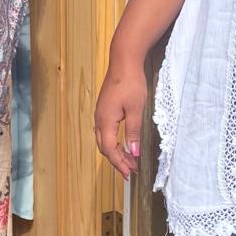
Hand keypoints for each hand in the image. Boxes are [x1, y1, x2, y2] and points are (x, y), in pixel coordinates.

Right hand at [95, 56, 146, 180]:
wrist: (123, 61)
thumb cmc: (131, 83)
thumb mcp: (136, 109)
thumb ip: (133, 132)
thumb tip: (132, 152)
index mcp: (105, 121)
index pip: (109, 150)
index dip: (119, 163)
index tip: (129, 173)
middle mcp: (99, 119)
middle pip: (104, 147)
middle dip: (117, 161)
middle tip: (131, 170)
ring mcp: (100, 114)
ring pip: (104, 140)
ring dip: (116, 152)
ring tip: (129, 160)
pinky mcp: (104, 109)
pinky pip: (106, 131)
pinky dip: (114, 142)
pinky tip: (123, 143)